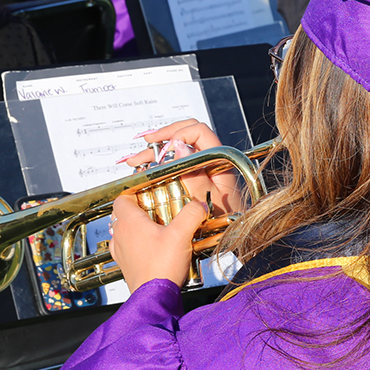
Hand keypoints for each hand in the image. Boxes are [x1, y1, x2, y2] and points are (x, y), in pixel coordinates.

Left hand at [107, 193, 207, 289]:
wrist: (154, 297)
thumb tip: (198, 206)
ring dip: (135, 228)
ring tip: (155, 231)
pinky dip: (136, 246)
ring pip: (123, 231)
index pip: (122, 198)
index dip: (134, 194)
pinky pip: (126, 249)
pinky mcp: (126, 265)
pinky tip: (152, 249)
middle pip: (122, 214)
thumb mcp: (181, 235)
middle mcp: (120, 235)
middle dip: (138, 210)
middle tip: (156, 212)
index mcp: (129, 222)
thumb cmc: (161, 268)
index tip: (149, 195)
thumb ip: (192, 214)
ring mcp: (121, 251)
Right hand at [124, 120, 241, 214]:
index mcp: (218, 160)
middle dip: (163, 137)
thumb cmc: (225, 223)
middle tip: (145, 143)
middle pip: (186, 135)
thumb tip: (179, 146)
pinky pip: (175, 164)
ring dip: (156, 152)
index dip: (179, 133)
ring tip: (135, 160)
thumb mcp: (208, 201)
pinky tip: (144, 170)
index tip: (163, 146)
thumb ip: (194, 175)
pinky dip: (158, 164)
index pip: (199, 132)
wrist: (233, 238)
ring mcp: (201, 169)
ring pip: (178, 150)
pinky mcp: (193, 179)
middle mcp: (210, 161)